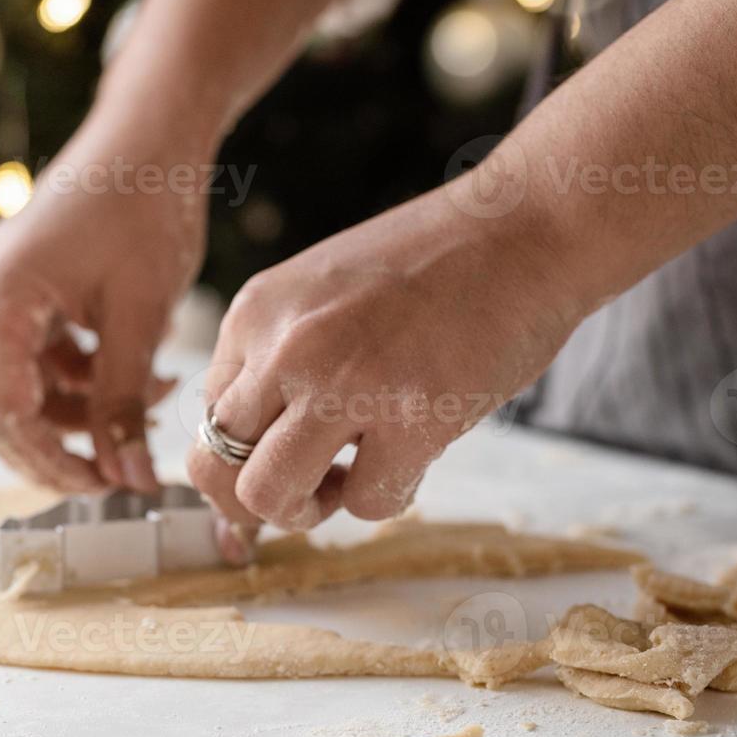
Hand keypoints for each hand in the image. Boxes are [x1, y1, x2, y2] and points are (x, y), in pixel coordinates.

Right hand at [0, 119, 210, 493]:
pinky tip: (137, 378)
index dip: (49, 461)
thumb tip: (127, 479)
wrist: (150, 138)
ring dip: (78, 416)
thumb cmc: (145, 207)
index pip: (0, 413)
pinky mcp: (15, 296)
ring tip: (147, 406)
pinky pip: (34, 364)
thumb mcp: (142, 317)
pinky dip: (80, 384)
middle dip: (57, 448)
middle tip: (120, 469)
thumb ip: (125, 402)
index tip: (104, 484)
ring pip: (18, 392)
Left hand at [187, 183, 589, 546]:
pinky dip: (391, 494)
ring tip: (353, 479)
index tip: (290, 457)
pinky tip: (417, 455)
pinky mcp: (412, 418)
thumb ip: (283, 356)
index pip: (209, 417)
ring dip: (307, 510)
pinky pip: (368, 504)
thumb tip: (260, 446)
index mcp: (256, 315)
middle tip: (309, 488)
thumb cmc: (436, 264)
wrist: (526, 226)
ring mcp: (345, 384)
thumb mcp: (323, 293)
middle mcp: (285, 349)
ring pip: (268, 497)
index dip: (246, 456)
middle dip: (256, 499)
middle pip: (213, 468)